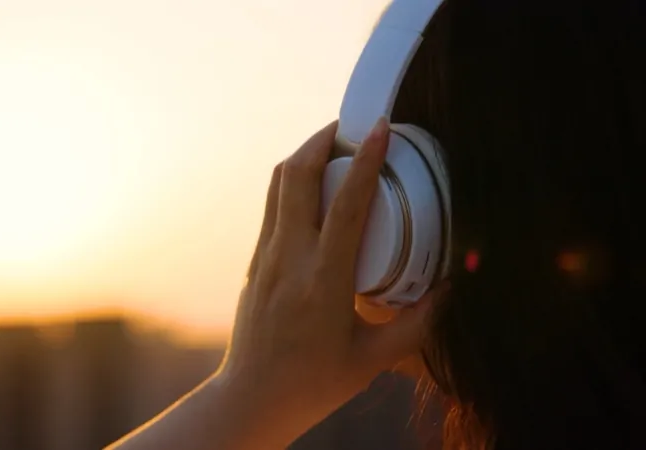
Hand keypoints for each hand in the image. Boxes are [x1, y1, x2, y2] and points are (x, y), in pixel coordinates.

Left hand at [215, 117, 437, 444]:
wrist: (253, 398)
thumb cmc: (315, 382)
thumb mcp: (375, 358)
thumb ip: (418, 323)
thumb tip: (448, 289)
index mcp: (323, 282)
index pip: (347, 206)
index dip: (366, 161)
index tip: (380, 129)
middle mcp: (289, 260)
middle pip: (297, 176)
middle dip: (323, 139)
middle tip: (352, 127)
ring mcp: (267, 258)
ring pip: (278, 185)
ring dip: (304, 155)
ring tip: (333, 146)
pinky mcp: (256, 262)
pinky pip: (273, 206)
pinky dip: (293, 183)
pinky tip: (315, 188)